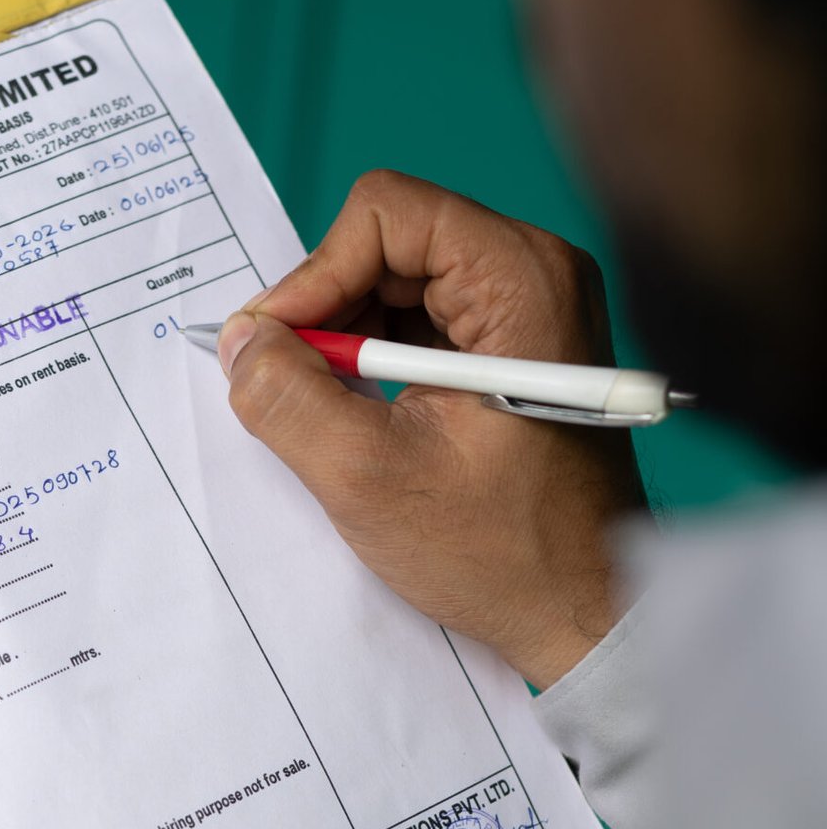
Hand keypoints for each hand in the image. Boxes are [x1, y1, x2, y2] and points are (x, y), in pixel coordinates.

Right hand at [219, 171, 644, 688]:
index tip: (276, 348)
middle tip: (290, 386)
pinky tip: (365, 419)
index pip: (384, 214)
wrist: (588, 614)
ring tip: (332, 414)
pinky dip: (375, 363)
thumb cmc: (506, 552)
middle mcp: (535, 273)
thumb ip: (286, 398)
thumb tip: (239, 343)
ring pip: (397, 283)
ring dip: (346, 342)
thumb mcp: (368, 477)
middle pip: (388, 242)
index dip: (314, 275)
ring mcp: (531, 310)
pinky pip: (421, 323)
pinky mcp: (517, 349)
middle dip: (326, 311)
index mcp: (521, 279)